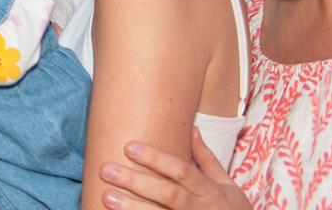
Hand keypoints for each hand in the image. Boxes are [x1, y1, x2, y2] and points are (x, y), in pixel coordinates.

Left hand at [98, 128, 250, 208]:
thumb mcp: (226, 184)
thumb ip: (207, 159)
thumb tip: (193, 128)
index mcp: (209, 191)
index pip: (181, 171)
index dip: (156, 159)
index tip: (129, 146)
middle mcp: (199, 209)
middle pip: (166, 194)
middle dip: (136, 182)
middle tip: (106, 170)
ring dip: (131, 208)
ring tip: (105, 196)